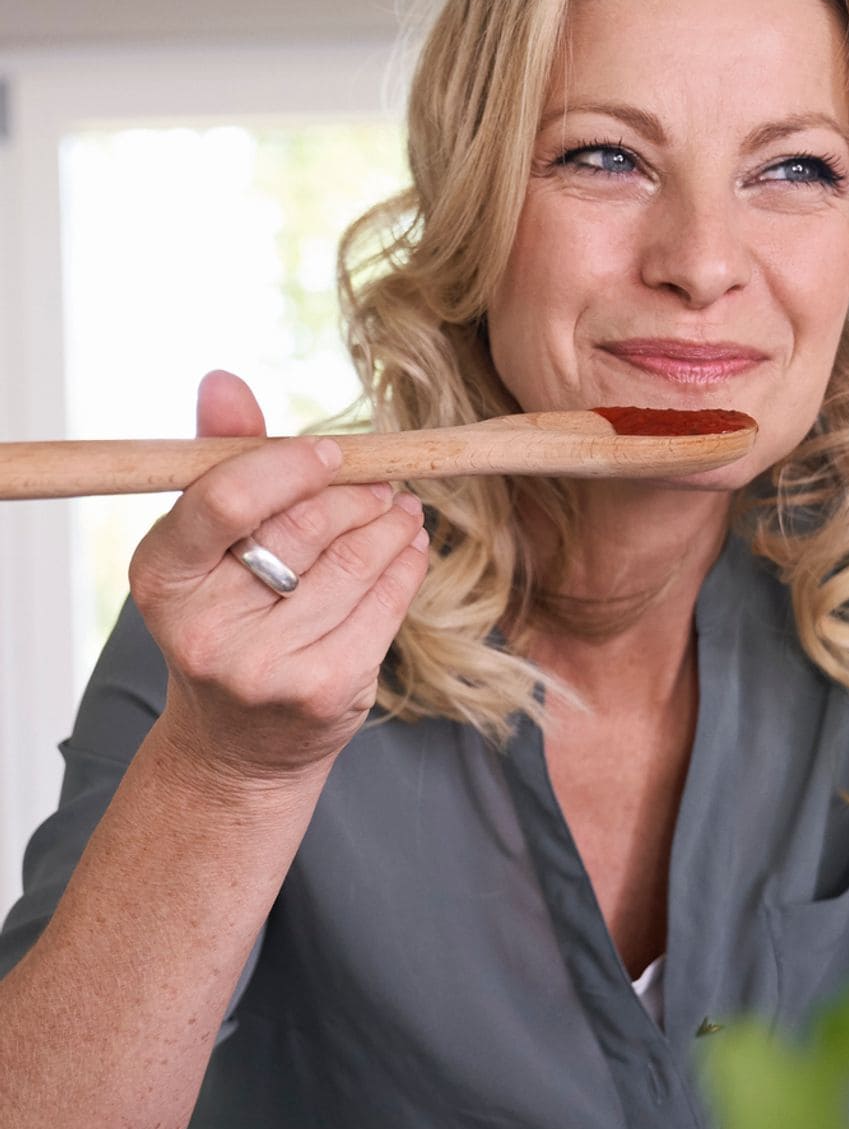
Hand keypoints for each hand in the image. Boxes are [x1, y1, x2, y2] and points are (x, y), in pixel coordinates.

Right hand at [129, 370, 429, 784]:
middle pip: (303, 528)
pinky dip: (405, 566)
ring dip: (389, 523)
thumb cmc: (223, 621)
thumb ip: (220, 463)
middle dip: (354, 493)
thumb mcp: (202, 549)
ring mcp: (264, 667)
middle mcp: (203, 628)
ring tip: (400, 506)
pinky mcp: (322, 692)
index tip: (330, 451)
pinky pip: (383, 607)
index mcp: (160, 576)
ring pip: (352, 565)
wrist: (235, 748)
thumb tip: (222, 380)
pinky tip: (409, 547)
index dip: (288, 465)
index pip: (224, 501)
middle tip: (380, 478)